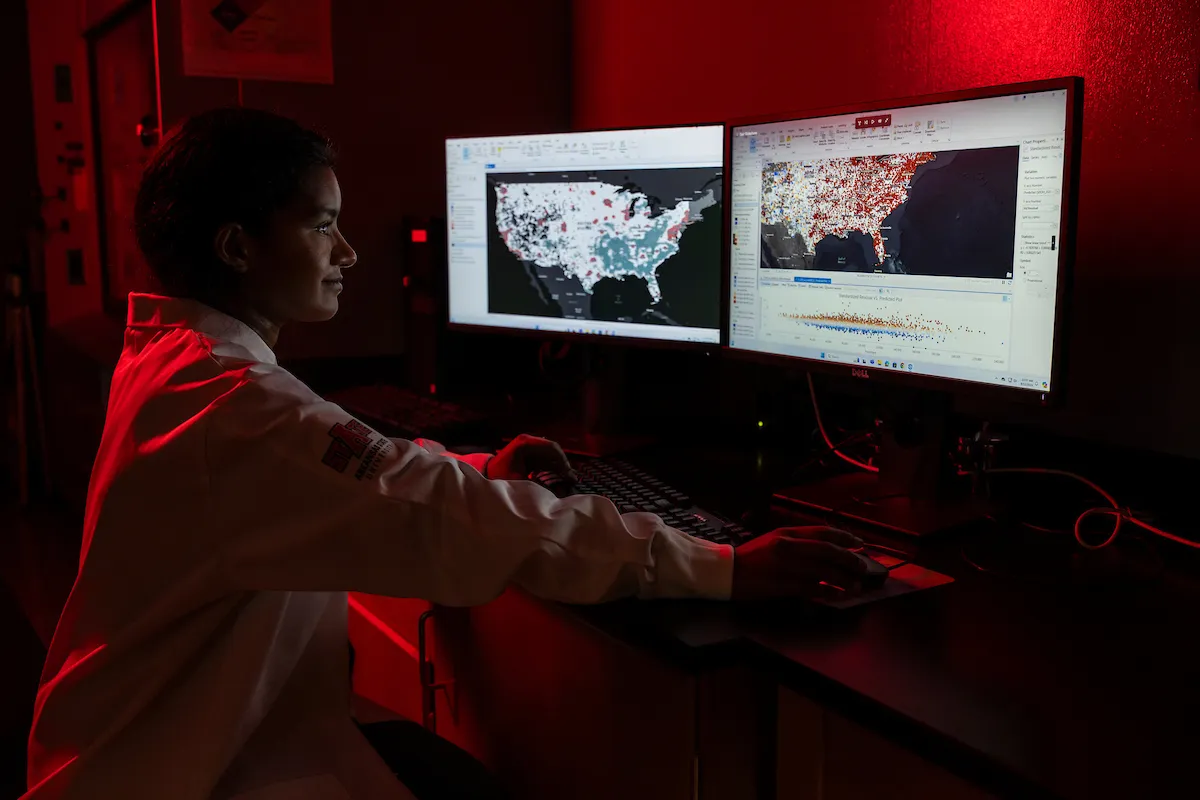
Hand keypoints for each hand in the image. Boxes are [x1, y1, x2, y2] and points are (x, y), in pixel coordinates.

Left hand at [485, 434, 576, 480]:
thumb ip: (541, 486)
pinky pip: (545, 460)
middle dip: (563, 466)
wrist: (484, 477)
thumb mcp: (520, 482)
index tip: (570, 476)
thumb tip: (562, 493)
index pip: (552, 448)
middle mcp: (529, 442)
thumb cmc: (499, 478)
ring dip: (558, 468)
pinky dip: (552, 469)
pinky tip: (558, 480)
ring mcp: (528, 447)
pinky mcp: (528, 455)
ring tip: (567, 482)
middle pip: (553, 452)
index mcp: (526, 444)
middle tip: (571, 481)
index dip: (563, 462)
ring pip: (550, 456)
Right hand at [731, 527, 880, 600]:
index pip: (822, 532)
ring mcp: (786, 566)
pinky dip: (828, 592)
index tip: (859, 543)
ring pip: (824, 571)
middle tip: (862, 567)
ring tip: (855, 585)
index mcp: (786, 533)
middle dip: (849, 559)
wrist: (727, 572)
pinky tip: (837, 595)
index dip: (844, 537)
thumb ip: (797, 542)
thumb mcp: (773, 540)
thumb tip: (825, 550)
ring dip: (843, 579)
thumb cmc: (751, 557)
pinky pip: (813, 588)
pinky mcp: (783, 585)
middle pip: (828, 551)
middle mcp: (789, 546)